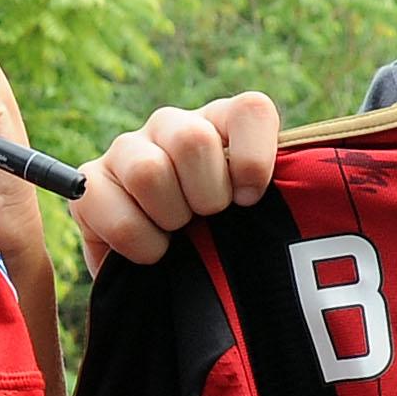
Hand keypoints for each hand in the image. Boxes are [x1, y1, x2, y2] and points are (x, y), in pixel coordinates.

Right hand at [75, 95, 281, 268]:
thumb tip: (306, 208)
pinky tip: (151, 251)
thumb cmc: (224, 248)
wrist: (171, 285)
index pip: (250, 110)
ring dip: (169, 218)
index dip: (253, 158)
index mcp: (223, 124)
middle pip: (193, 140)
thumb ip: (284, 198)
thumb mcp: (260, 221)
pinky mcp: (90, 181)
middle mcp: (174, 127)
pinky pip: (103, 201)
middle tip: (208, 222)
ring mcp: (128, 150)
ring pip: (148, 170)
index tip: (250, 200)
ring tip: (178, 235)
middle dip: (206, 197)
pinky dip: (135, 239)